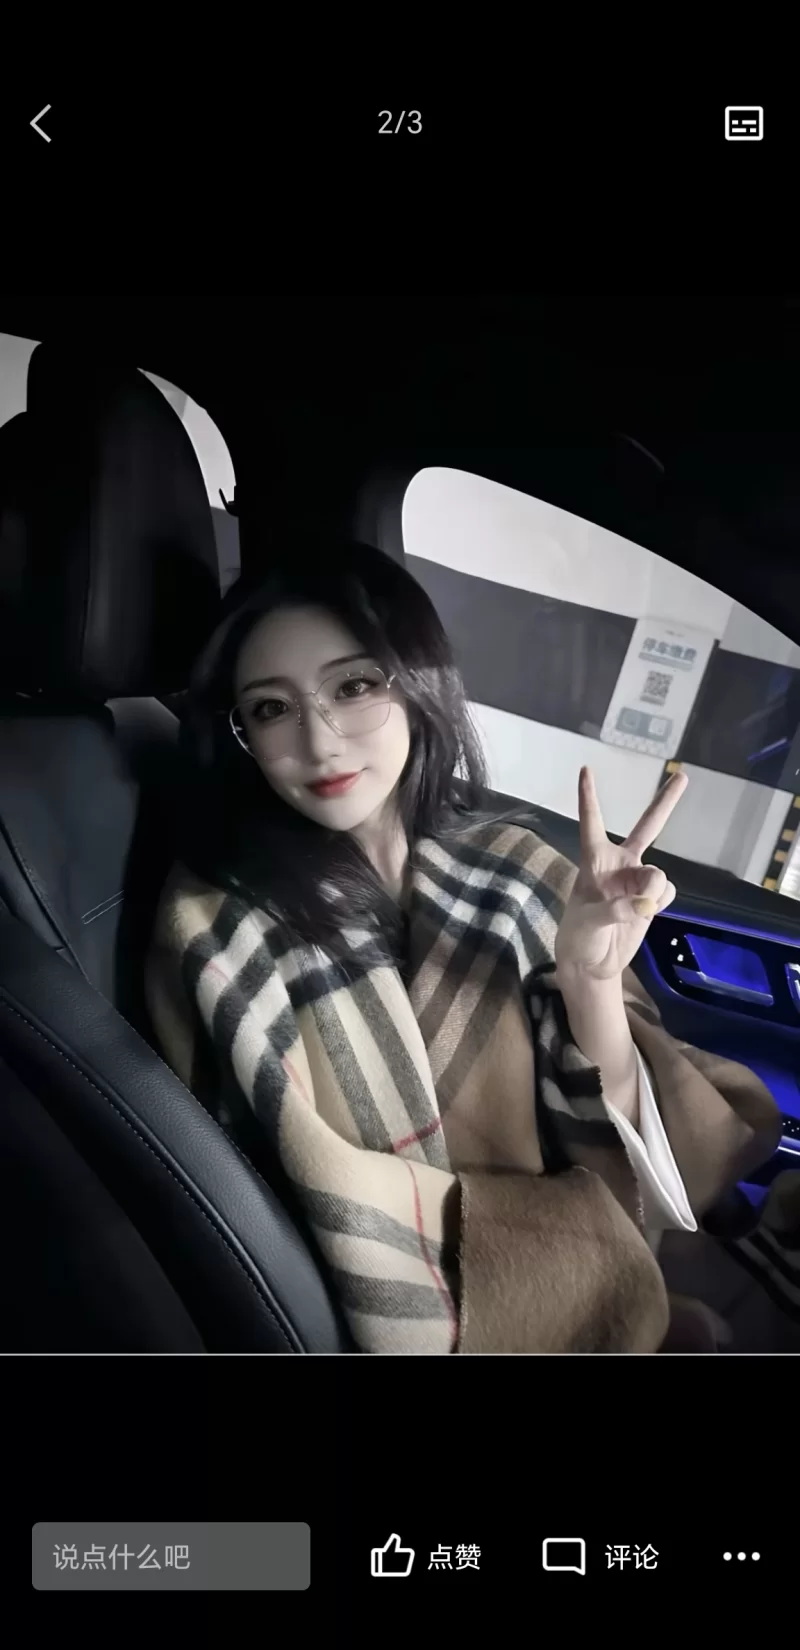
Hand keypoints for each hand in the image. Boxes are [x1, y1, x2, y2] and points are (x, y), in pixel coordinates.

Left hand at [554, 766, 686, 983]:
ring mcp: (638, 881)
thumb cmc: (579, 936)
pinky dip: (659, 903)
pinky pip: (666, 892)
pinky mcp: (651, 899)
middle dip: (666, 802)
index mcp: (595, 861)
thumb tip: (644, 904)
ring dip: (653, 891)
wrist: (592, 964)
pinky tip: (645, 914)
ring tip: (639, 909)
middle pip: (648, 827)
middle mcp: (620, 864)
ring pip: (659, 874)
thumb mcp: (588, 922)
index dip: (589, 797)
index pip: (592, 822)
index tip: (586, 769)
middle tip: (683, 775)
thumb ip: (615, 909)